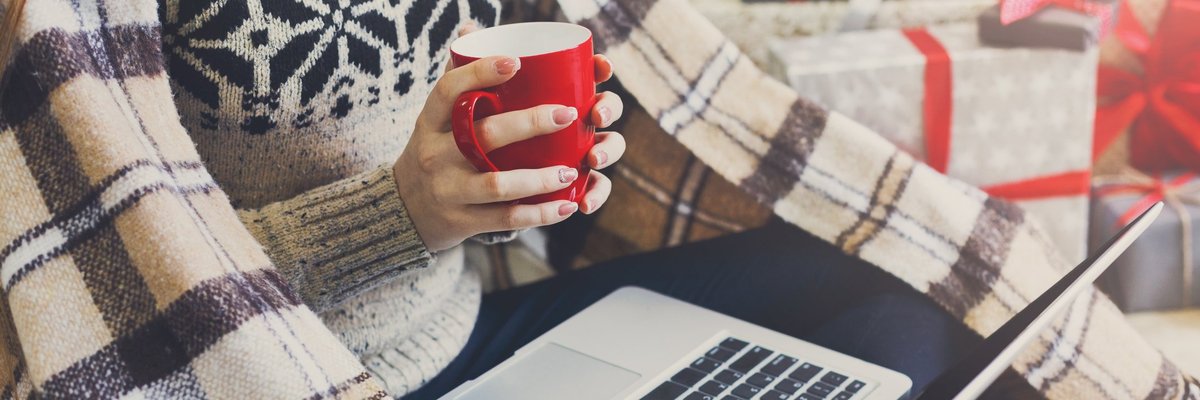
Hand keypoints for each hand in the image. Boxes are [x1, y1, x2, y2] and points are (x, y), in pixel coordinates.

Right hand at [393, 23, 625, 251]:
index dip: (479, 74)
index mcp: (430, 122)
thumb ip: (456, 78)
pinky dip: (539, 215)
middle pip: (483, 136)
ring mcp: (448, 190)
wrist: (405, 212)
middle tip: (568, 113)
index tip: (516, 61)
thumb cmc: (435, 151)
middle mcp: (435, 155)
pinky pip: (505, 219)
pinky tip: (566, 206)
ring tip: (571, 170)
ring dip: (539, 178)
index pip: (448, 91)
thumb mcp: (435, 119)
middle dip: (530, 123)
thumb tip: (473, 28)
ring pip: (497, 184)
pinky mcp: (462, 222)